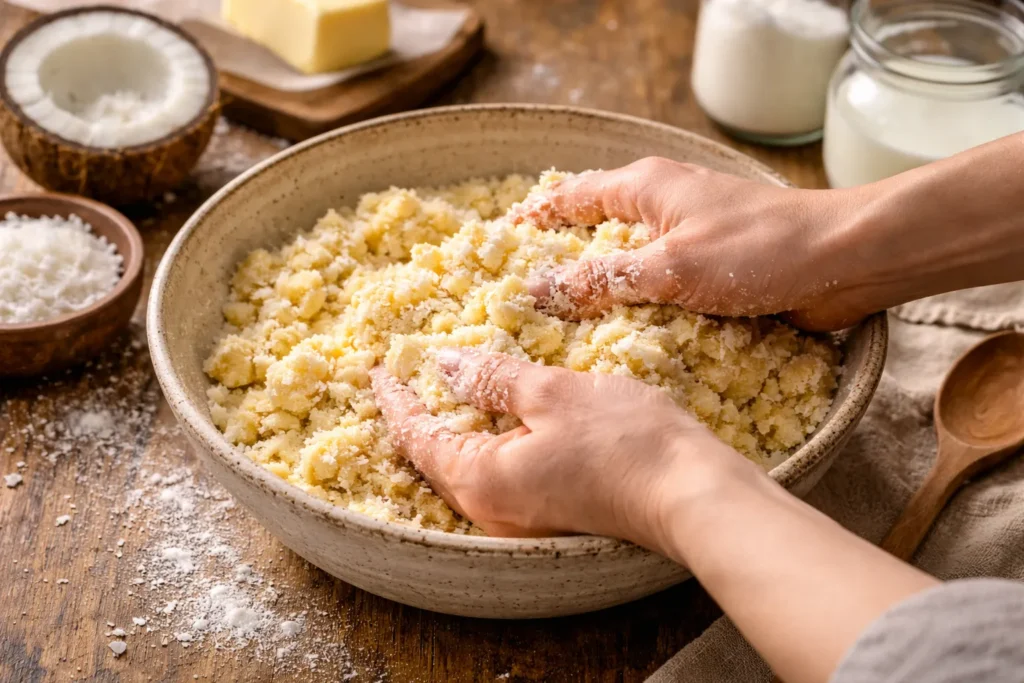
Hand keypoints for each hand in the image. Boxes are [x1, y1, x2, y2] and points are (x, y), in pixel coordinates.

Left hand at [370, 347, 754, 550]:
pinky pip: (496, 477)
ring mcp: (519, 519)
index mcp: (480, 480)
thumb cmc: (624, 442)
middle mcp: (490, 511)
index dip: (397, 400)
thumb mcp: (552, 393)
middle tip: (404, 379)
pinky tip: (495, 420)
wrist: (689, 494)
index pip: (418, 437)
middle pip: (434, 461)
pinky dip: (484, 444)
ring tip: (444, 394)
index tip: (380, 370)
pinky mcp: (546, 514)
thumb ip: (493, 379)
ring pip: (465, 470)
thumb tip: (447, 366)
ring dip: (452, 431)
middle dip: (418, 418)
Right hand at [514, 157, 870, 330]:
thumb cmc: (757, 251)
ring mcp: (689, 238)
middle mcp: (663, 207)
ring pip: (628, 262)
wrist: (845, 261)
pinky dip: (637, 307)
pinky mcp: (712, 271)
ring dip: (600, 288)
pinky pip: (659, 287)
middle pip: (597, 227)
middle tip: (523, 294)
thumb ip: (604, 279)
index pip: (573, 196)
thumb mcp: (670, 267)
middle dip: (561, 256)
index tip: (501, 241)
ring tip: (562, 326)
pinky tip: (622, 339)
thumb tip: (539, 289)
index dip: (535, 216)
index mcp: (647, 187)